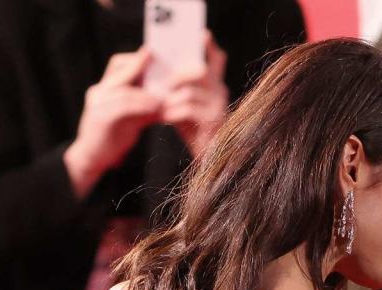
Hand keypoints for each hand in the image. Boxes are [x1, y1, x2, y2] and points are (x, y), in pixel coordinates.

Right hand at [64, 48, 162, 198]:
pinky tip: (156, 107)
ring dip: (146, 91)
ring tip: (165, 93)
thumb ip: (146, 106)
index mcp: (105, 89)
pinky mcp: (100, 118)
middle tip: (159, 58)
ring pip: (124, 89)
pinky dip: (141, 105)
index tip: (155, 53)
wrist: (93, 159)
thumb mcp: (133, 118)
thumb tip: (169, 99)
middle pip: (120, 70)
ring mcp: (97, 103)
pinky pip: (123, 106)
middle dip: (140, 64)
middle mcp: (99, 91)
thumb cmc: (114, 137)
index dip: (136, 59)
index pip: (118, 65)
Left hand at [162, 32, 228, 158]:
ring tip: (160, 110)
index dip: (208, 47)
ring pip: (188, 92)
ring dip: (170, 100)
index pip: (216, 60)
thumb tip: (162, 76)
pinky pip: (187, 109)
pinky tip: (165, 120)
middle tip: (164, 86)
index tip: (202, 36)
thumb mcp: (186, 105)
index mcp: (215, 86)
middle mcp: (221, 93)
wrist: (208, 160)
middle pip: (199, 70)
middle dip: (178, 76)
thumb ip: (180, 89)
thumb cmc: (195, 132)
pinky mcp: (214, 121)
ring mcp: (219, 107)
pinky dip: (171, 113)